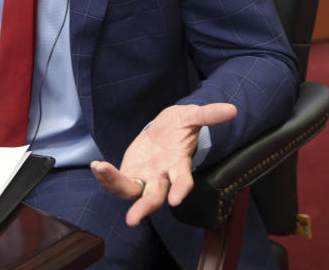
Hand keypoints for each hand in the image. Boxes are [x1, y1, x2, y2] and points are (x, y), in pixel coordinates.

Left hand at [90, 103, 236, 225]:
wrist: (163, 129)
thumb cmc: (179, 126)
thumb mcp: (191, 116)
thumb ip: (208, 115)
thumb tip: (231, 109)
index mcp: (178, 165)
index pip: (183, 181)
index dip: (181, 190)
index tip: (176, 200)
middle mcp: (162, 177)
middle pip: (154, 196)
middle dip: (145, 206)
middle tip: (133, 218)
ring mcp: (144, 177)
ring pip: (131, 191)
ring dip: (115, 185)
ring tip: (101, 171)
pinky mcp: (129, 173)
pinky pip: (116, 180)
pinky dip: (106, 175)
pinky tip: (97, 167)